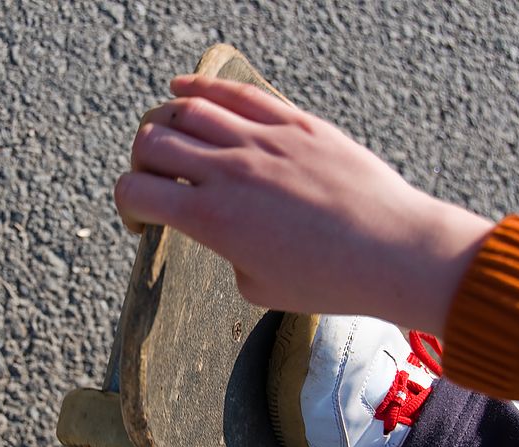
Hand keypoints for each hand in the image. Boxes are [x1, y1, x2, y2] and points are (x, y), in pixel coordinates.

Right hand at [114, 75, 492, 335]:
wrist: (392, 252)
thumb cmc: (327, 281)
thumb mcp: (255, 286)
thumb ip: (223, 251)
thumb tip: (221, 227)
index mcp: (210, 219)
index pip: (134, 191)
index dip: (126, 205)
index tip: (143, 219)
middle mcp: (227, 172)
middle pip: (151, 142)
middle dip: (140, 164)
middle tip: (156, 182)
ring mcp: (261, 140)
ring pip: (186, 109)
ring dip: (163, 123)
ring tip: (167, 138)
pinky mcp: (292, 123)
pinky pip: (234, 92)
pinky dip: (198, 87)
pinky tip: (182, 89)